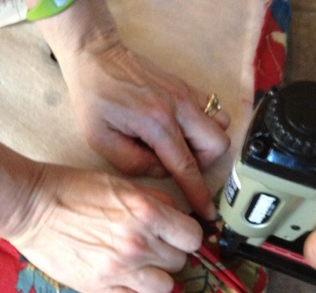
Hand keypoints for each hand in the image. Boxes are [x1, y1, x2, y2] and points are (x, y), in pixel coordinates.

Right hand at [5, 164, 202, 292]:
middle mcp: (139, 243)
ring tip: (138, 269)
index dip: (184, 236)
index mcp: (147, 212)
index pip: (192, 238)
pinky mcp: (98, 288)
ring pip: (163, 288)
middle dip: (167, 254)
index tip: (173, 235)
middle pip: (179, 262)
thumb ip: (153, 200)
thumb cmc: (71, 188)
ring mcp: (119, 269)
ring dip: (155, 278)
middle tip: (149, 247)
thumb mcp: (119, 183)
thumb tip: (174, 217)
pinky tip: (122, 284)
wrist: (30, 206)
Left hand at [61, 38, 230, 218]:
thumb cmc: (94, 99)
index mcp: (157, 124)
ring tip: (180, 146)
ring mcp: (186, 94)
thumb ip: (134, 164)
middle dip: (205, 162)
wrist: (96, 57)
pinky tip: (180, 129)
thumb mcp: (101, 140)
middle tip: (179, 164)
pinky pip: (212, 109)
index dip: (199, 193)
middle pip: (218, 145)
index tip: (208, 212)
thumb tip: (162, 171)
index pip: (187, 167)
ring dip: (206, 143)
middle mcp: (179, 107)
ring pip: (221, 125)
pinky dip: (204, 125)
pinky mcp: (186, 86)